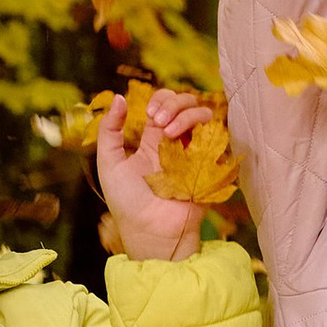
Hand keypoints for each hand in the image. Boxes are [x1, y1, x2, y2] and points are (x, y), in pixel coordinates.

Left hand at [96, 85, 208, 262]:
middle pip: (187, 104)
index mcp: (153, 141)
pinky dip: (201, 128)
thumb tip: (119, 97)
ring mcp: (194, 153)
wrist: (149, 229)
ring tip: (168, 130)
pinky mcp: (208, 165)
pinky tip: (180, 139)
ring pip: (204, 115)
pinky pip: (216, 136)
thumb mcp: (109, 162)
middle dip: (174, 102)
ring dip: (186, 113)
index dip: (160, 100)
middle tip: (158, 119)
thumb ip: (109, 130)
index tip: (148, 113)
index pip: (164, 105)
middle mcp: (177, 143)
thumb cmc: (127, 202)